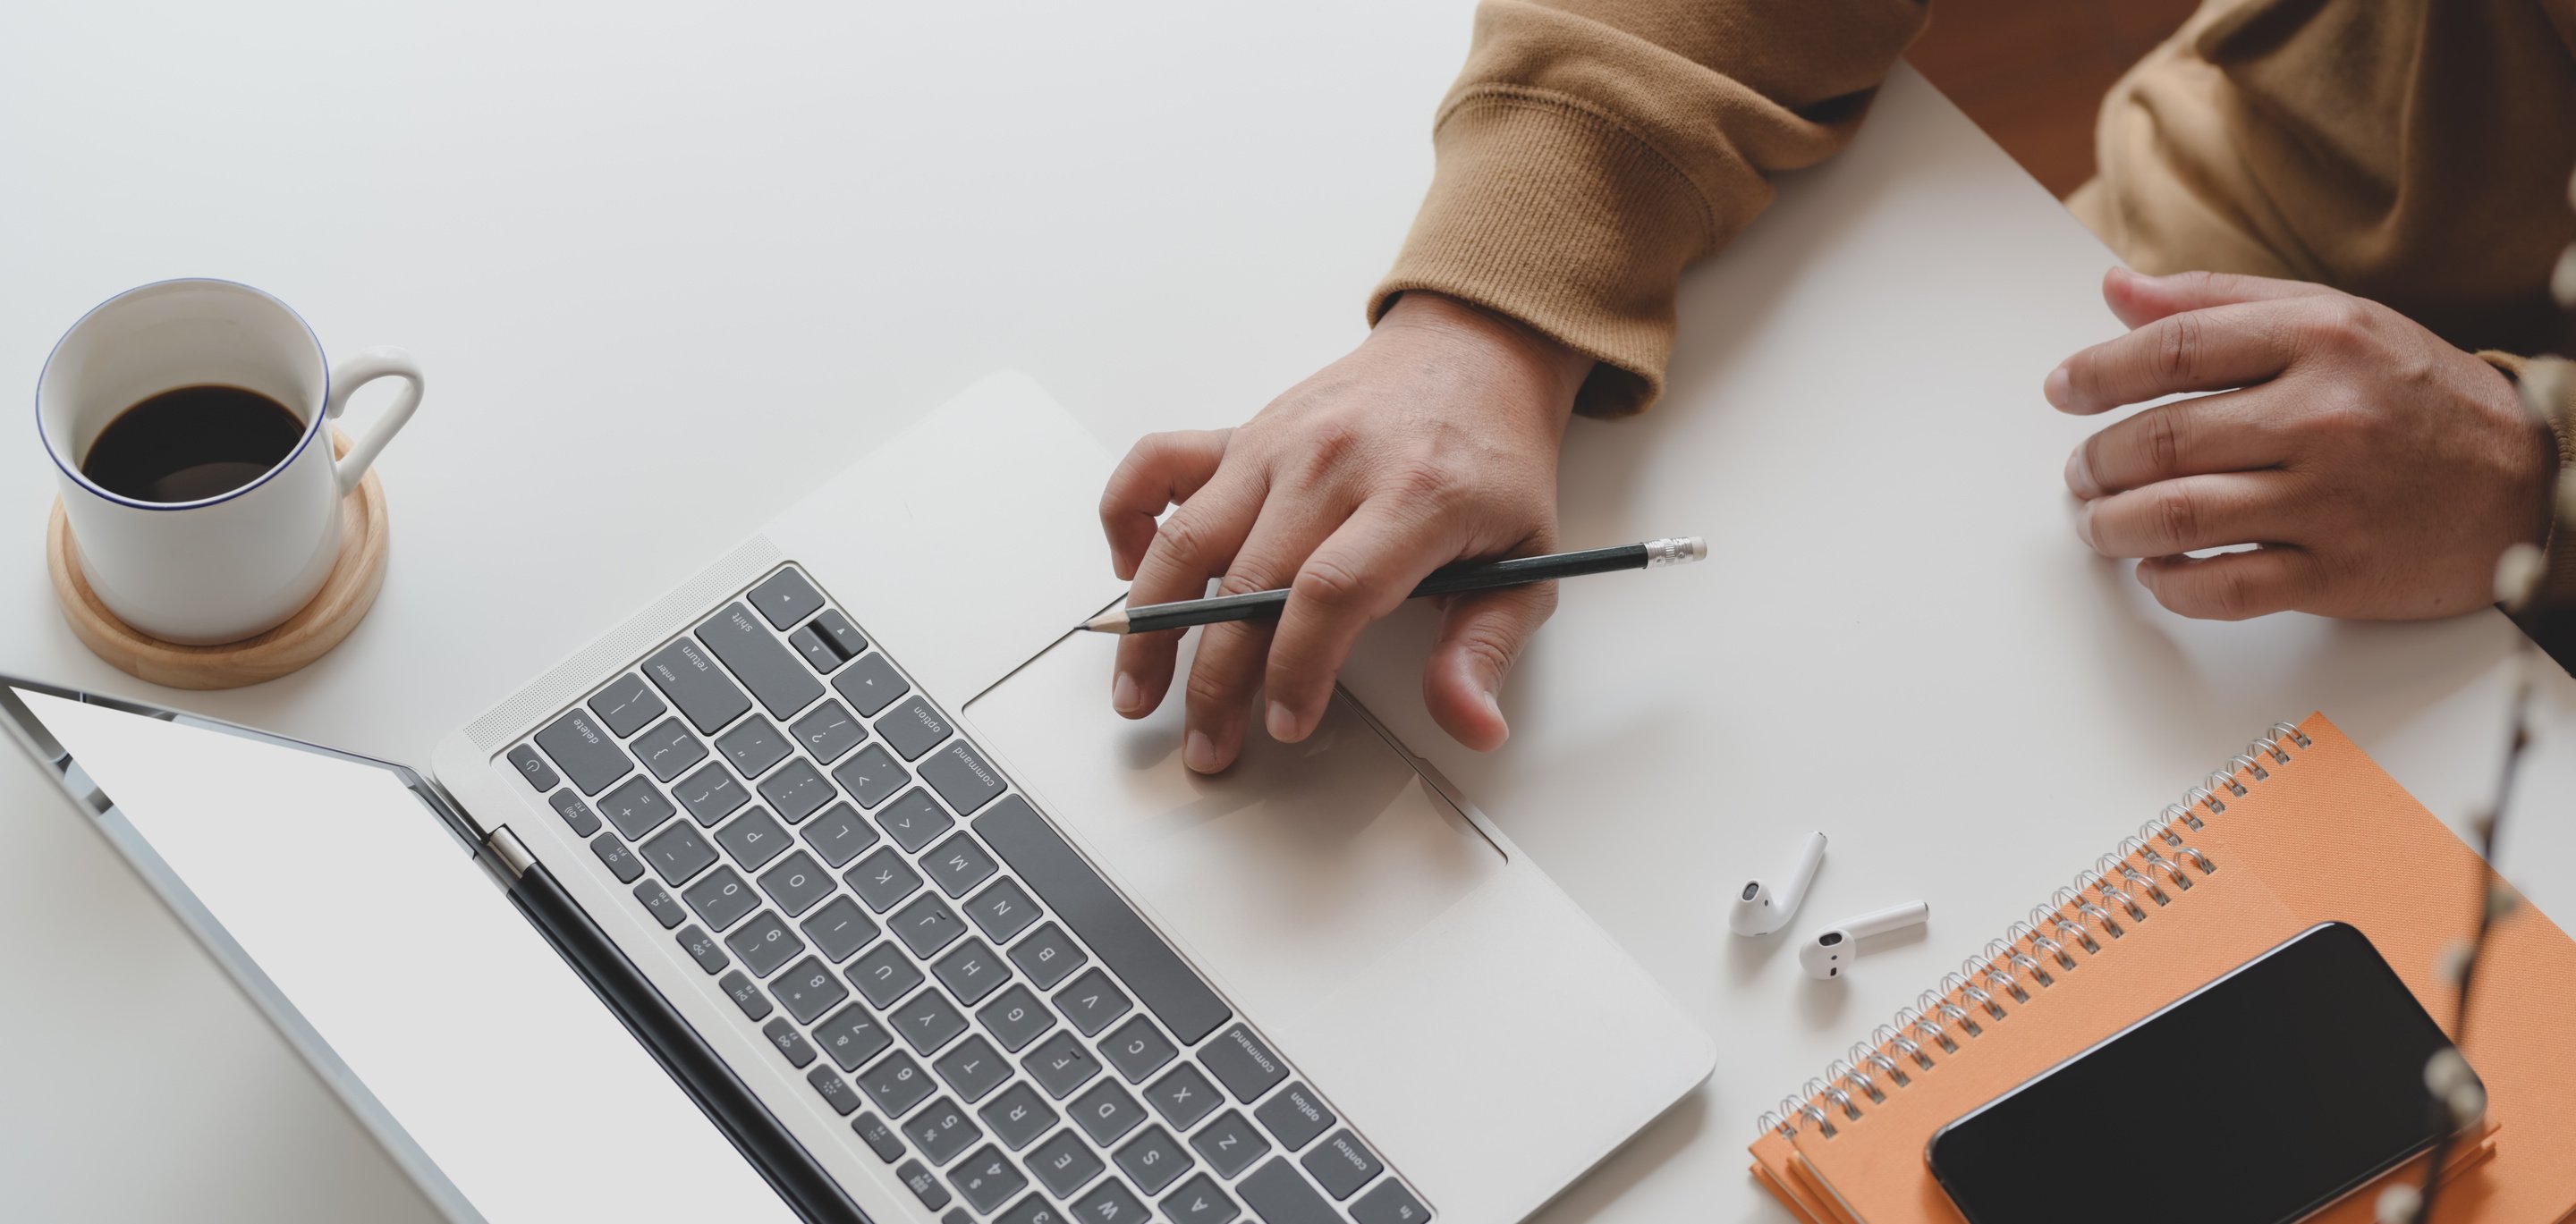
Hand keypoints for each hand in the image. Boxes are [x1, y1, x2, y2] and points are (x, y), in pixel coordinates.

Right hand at [1098, 292, 1591, 771]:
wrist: (1473, 355)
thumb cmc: (1493, 462)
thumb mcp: (1527, 559)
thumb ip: (1488, 647)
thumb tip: (1473, 724)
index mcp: (1414, 494)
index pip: (1333, 591)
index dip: (1298, 668)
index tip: (1287, 724)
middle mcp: (1333, 463)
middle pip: (1251, 581)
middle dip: (1217, 680)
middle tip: (1208, 745)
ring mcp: (1277, 443)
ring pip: (1189, 537)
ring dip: (1152, 623)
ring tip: (1136, 689)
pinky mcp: (1243, 431)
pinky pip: (1157, 463)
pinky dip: (1127, 515)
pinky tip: (1133, 571)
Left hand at [2048, 268, 2554, 619]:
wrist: (2527, 481)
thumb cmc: (2415, 396)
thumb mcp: (2332, 321)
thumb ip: (2218, 302)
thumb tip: (2116, 288)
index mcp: (2319, 338)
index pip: (2170, 349)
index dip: (2097, 373)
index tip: (2063, 391)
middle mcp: (2323, 415)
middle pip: (2162, 440)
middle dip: (2096, 463)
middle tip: (2080, 473)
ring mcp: (2331, 498)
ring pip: (2177, 516)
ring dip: (2113, 526)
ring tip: (2098, 523)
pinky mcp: (2340, 572)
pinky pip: (2225, 587)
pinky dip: (2171, 584)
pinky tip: (2159, 571)